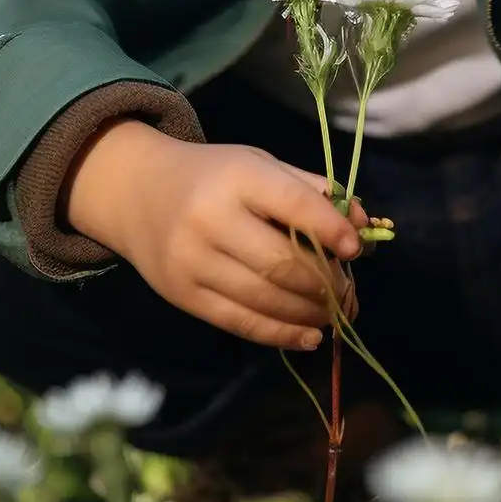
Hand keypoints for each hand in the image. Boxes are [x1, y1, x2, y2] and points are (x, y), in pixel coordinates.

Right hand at [62, 119, 366, 350]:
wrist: (136, 192)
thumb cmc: (213, 177)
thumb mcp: (259, 166)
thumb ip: (311, 192)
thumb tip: (364, 226)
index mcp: (238, 177)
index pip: (293, 206)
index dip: (331, 230)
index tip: (357, 249)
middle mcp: (211, 219)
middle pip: (282, 263)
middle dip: (326, 284)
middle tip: (350, 294)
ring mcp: (193, 261)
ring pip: (265, 298)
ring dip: (310, 313)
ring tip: (335, 314)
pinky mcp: (183, 295)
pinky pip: (240, 322)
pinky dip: (281, 334)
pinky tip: (309, 335)